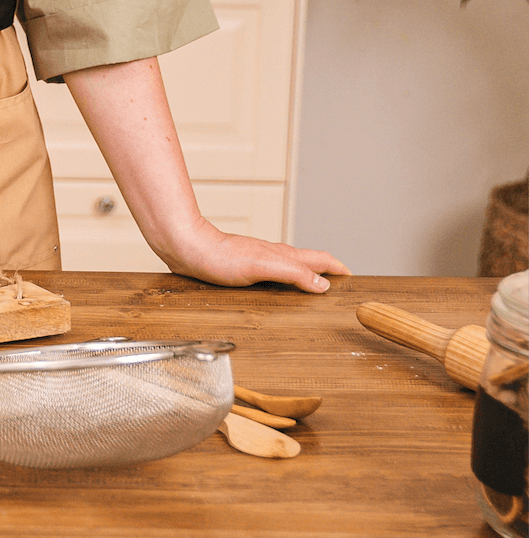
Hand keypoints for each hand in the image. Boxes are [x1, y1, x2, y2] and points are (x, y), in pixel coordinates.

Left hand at [156, 217, 350, 292]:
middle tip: (339, 287)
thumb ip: (294, 273)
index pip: (321, 259)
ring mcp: (259, 262)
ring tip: (314, 291)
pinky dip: (284, 282)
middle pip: (308, 262)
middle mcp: (274, 256)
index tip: (353, 279)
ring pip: (291, 268)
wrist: (187, 249)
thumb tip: (323, 284)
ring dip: (306, 277)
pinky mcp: (242, 269)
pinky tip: (276, 291)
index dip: (339, 269)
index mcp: (284, 255)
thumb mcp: (263, 267)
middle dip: (328, 273)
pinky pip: (272, 275)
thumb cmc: (220, 258)